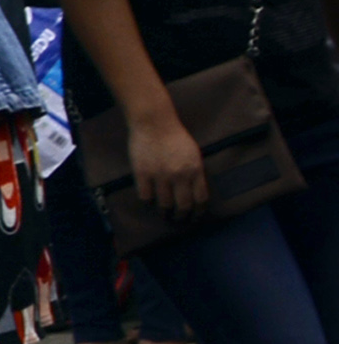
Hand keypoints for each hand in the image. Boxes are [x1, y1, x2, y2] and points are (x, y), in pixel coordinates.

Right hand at [125, 107, 207, 224]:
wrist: (154, 123)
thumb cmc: (176, 136)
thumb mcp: (193, 154)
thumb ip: (195, 172)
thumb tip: (193, 191)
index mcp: (195, 170)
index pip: (200, 199)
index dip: (198, 212)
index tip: (195, 217)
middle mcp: (180, 175)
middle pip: (183, 205)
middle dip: (181, 216)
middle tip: (178, 219)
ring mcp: (160, 175)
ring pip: (164, 204)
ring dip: (165, 213)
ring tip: (164, 214)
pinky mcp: (143, 174)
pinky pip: (146, 196)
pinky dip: (148, 202)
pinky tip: (149, 201)